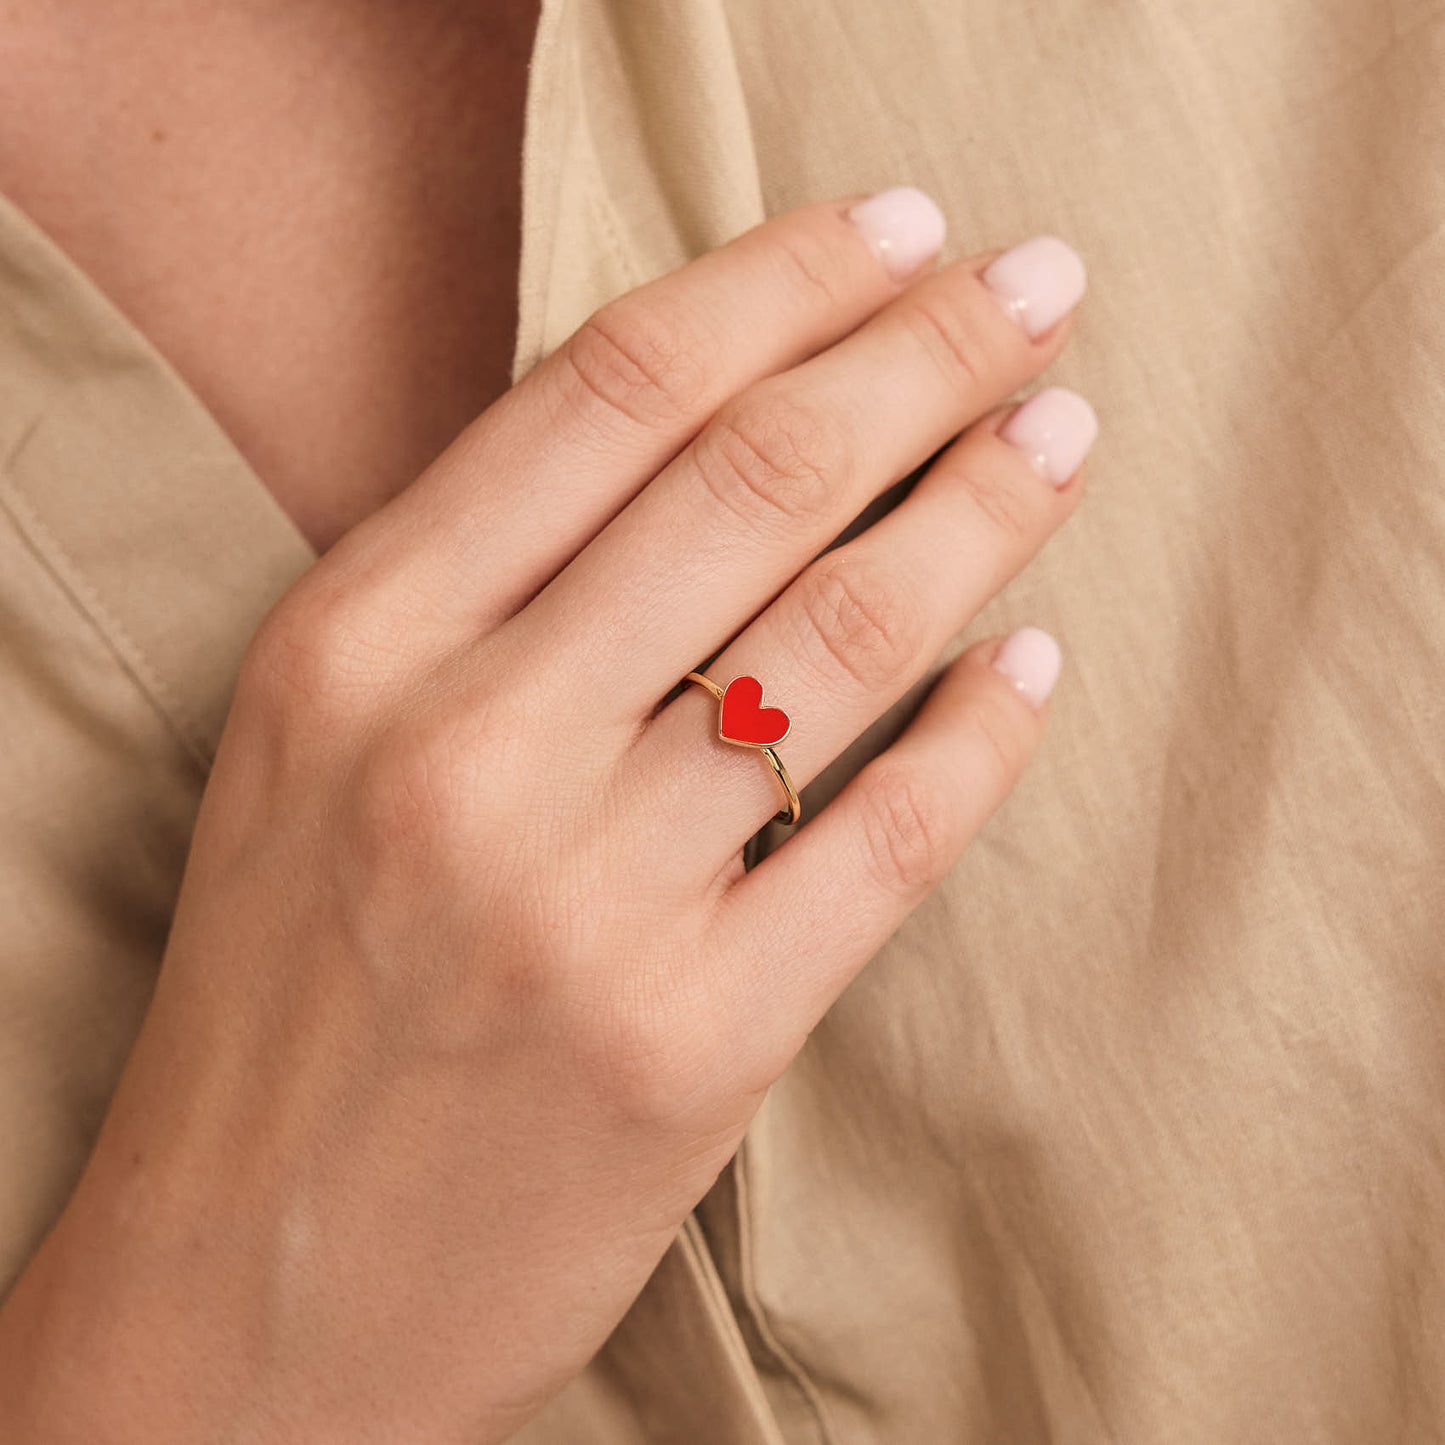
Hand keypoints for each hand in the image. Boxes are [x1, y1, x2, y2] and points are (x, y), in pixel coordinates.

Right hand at [0, 187, 1091, 1440]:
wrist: (257, 1288)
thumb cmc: (294, 994)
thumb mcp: (326, 745)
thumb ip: (482, 592)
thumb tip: (700, 436)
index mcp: (353, 647)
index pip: (609, 391)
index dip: (783, 283)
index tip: (899, 233)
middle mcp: (465, 752)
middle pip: (752, 480)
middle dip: (922, 360)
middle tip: (1035, 294)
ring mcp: (585, 904)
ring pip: (842, 638)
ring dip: (983, 510)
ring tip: (1058, 435)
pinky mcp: (693, 1042)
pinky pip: (883, 839)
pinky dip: (983, 736)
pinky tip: (1038, 665)